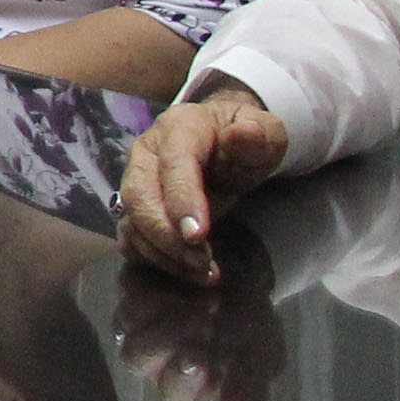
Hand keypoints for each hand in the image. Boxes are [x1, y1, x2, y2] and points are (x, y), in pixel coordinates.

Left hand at [111, 233, 282, 400]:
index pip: (175, 390)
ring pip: (128, 323)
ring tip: (204, 294)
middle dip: (168, 337)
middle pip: (138, 358)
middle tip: (203, 317)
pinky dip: (158, 282)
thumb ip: (249, 389)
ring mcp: (136, 321)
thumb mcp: (259, 355)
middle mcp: (153, 356)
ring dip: (163, 308)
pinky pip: (128, 288)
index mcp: (185, 381)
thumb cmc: (248, 322)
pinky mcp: (130, 287)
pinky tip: (186, 276)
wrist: (242, 270)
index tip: (201, 357)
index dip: (185, 375)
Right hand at [117, 84, 290, 283]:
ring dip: (163, 253)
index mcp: (179, 128)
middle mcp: (147, 153)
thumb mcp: (267, 134)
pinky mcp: (136, 207)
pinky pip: (132, 237)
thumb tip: (243, 133)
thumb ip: (259, 136)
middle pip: (139, 196)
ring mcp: (136, 180)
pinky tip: (187, 271)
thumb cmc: (248, 140)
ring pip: (132, 221)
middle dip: (166, 235)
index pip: (173, 164)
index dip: (182, 200)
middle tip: (201, 261)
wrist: (228, 143)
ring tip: (203, 272)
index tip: (199, 235)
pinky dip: (155, 259)